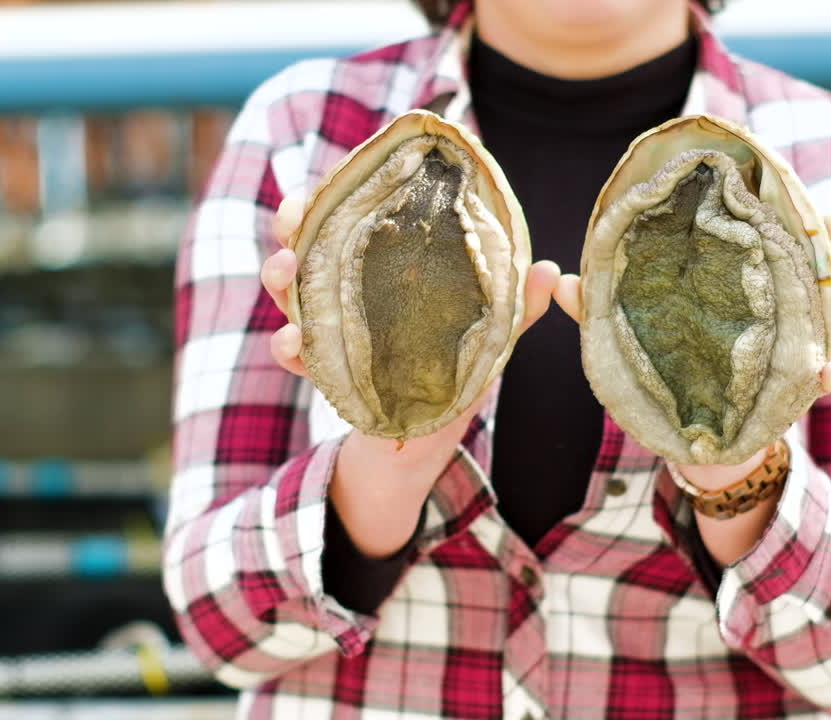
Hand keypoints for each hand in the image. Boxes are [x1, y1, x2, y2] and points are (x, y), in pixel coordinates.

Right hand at [260, 190, 561, 377]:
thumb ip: (516, 305)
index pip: (352, 217)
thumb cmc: (459, 367)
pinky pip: (294, 353)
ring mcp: (332, 328)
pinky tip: (293, 340)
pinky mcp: (326, 370)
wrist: (430, 434)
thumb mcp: (489, 333)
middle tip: (293, 225)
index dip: (333, 197)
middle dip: (292, 229)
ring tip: (285, 271)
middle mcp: (350, 290)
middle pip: (308, 244)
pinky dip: (288, 345)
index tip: (327, 185)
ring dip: (280, 279)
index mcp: (385, 268)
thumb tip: (550, 270)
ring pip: (290, 292)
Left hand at [551, 210, 830, 485]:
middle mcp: (777, 302)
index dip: (792, 208)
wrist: (691, 435)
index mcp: (739, 276)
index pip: (771, 230)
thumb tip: (556, 280)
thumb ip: (598, 308)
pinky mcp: (797, 384)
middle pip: (818, 260)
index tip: (801, 192)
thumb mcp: (630, 333)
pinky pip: (829, 375)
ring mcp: (794, 341)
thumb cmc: (664, 365)